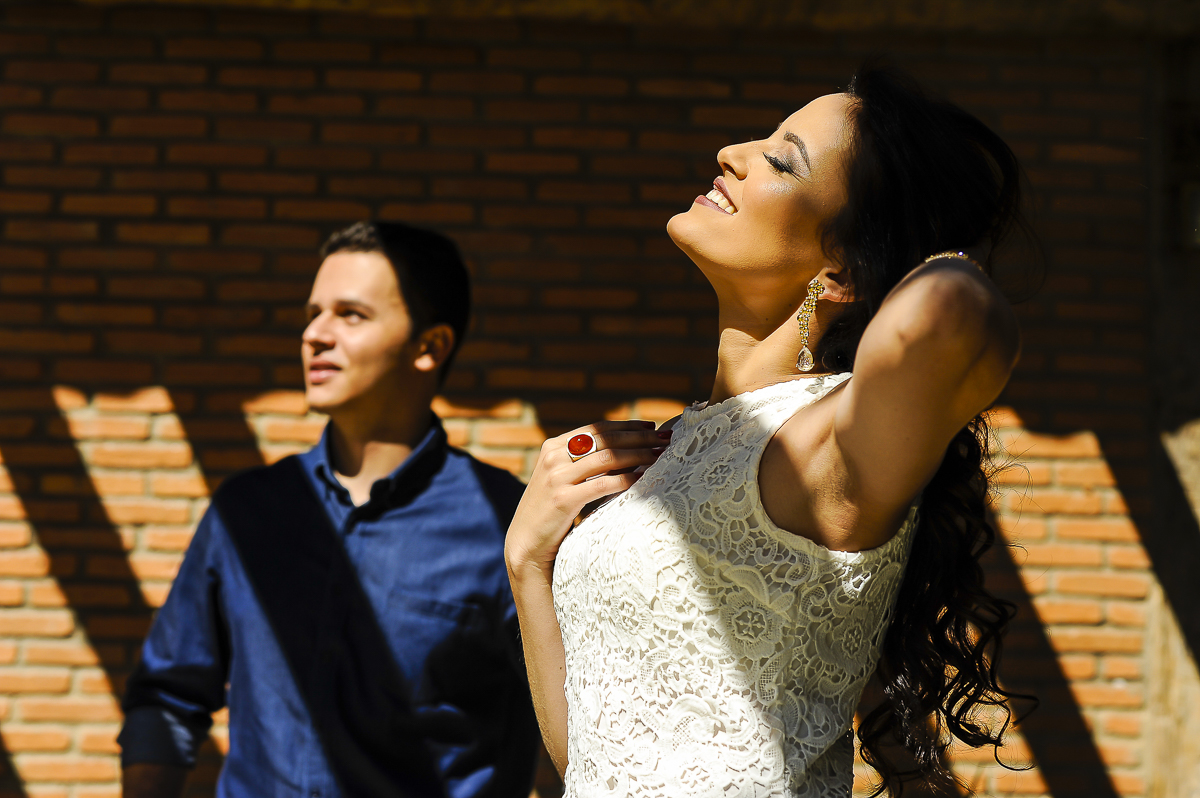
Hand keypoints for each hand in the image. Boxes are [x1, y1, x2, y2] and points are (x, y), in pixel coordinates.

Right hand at [505, 420, 668, 575]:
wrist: (526, 543)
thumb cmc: (550, 512)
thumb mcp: (560, 479)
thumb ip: (580, 463)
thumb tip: (623, 450)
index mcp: (552, 447)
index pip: (596, 428)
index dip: (626, 426)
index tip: (650, 426)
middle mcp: (553, 457)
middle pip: (605, 439)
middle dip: (639, 437)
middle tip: (663, 438)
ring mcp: (556, 477)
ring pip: (607, 458)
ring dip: (638, 454)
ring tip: (659, 455)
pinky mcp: (563, 498)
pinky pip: (603, 484)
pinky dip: (626, 478)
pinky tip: (643, 477)